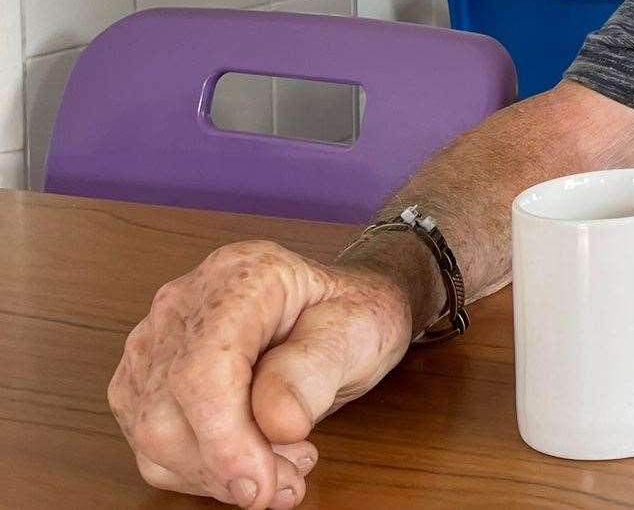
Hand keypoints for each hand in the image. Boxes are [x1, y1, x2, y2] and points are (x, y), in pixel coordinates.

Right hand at [108, 240, 418, 507]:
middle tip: (289, 481)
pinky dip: (200, 471)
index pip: (202, 370)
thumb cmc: (352, 315)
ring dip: (216, 474)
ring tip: (282, 468)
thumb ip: (316, 369)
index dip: (225, 440)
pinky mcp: (144, 380)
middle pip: (167, 411)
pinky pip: (151, 446)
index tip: (260, 486)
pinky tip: (251, 462)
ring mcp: (156, 342)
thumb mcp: (359, 331)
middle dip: (227, 465)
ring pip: (152, 435)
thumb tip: (276, 421)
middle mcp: (183, 304)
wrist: (340, 312)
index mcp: (240, 277)